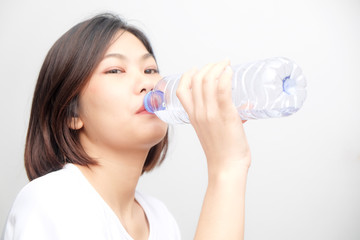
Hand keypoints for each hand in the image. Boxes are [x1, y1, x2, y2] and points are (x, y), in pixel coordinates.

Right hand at [176, 60, 250, 176]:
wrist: (226, 167)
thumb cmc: (221, 152)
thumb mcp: (211, 132)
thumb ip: (220, 117)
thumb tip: (244, 107)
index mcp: (192, 116)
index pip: (182, 89)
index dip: (188, 75)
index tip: (197, 69)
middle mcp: (199, 112)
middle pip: (197, 80)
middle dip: (208, 66)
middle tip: (220, 64)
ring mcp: (211, 113)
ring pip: (208, 81)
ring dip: (218, 67)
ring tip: (227, 64)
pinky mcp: (225, 115)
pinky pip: (222, 89)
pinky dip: (225, 76)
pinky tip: (230, 71)